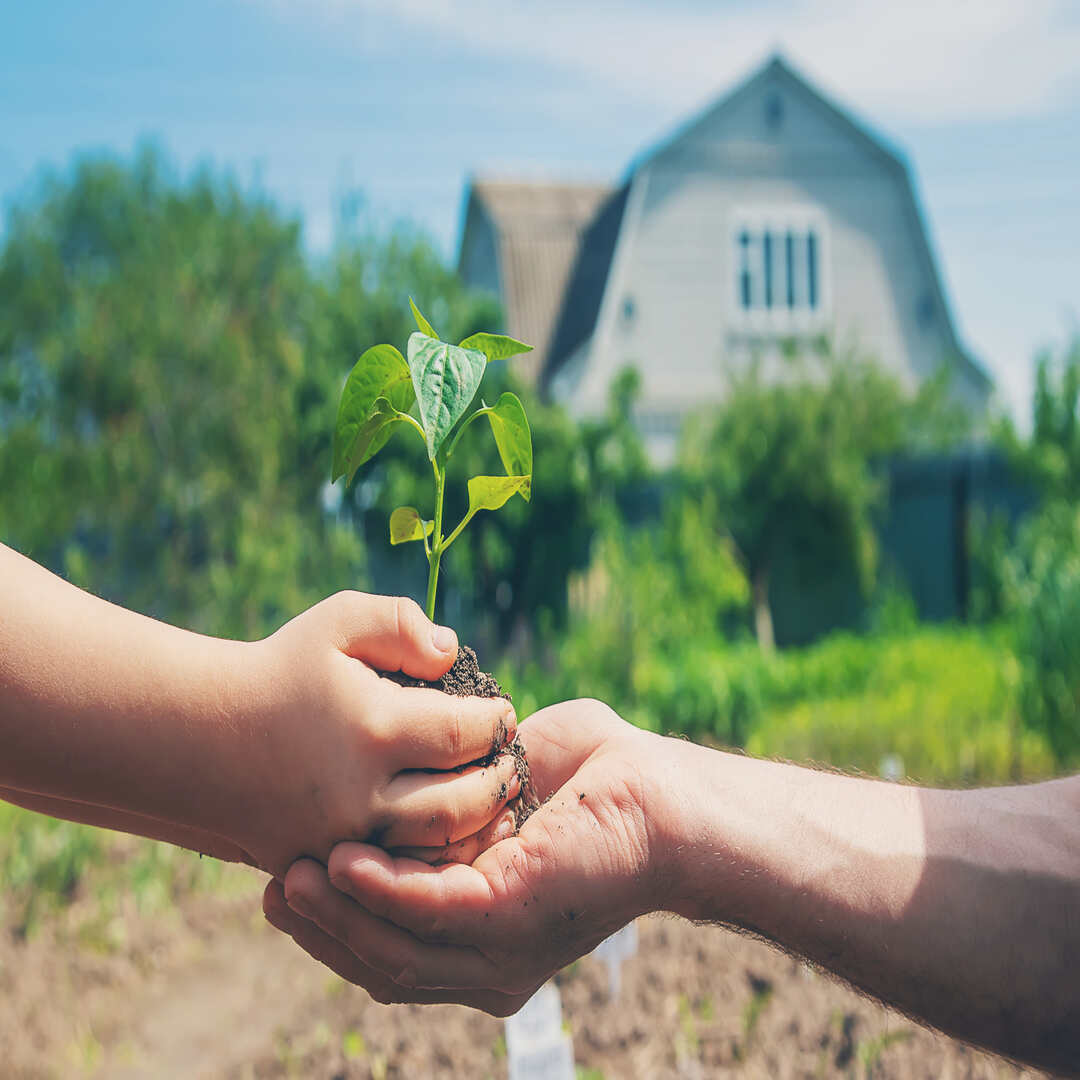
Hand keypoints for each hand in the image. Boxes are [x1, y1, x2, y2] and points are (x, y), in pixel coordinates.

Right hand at [225, 592, 520, 878]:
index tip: (502, 714)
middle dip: (497, 781)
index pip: (467, 733)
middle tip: (509, 764)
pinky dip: (430, 859)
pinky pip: (394, 874)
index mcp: (375, 727)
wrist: (196, 735)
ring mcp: (342, 837)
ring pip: (435, 848)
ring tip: (491, 801)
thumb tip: (452, 651)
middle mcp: (363, 792)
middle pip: (464, 801)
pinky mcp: (323, 864)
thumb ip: (401, 623)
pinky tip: (446, 835)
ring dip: (475, 825)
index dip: (494, 723)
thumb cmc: (277, 668)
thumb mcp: (337, 622)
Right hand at [263, 700, 673, 1013]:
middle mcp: (487, 957)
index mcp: (482, 931)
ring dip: (333, 915)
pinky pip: (427, 911)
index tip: (290, 873)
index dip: (335, 918)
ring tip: (288, 874)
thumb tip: (408, 772)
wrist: (667, 791)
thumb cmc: (597, 779)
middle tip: (271, 881)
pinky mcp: (512, 917)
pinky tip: (342, 861)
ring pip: (392, 948)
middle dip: (319, 928)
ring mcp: (500, 948)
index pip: (391, 943)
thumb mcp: (504, 786)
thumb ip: (453, 793)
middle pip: (379, 961)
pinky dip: (378, 892)